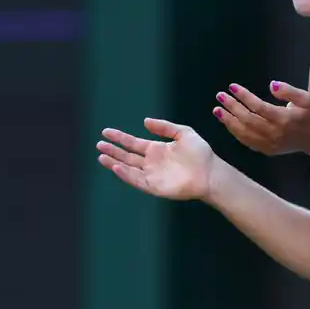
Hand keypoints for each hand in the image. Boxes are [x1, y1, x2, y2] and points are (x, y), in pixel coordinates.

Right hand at [97, 118, 214, 200]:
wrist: (210, 172)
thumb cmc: (200, 153)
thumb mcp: (183, 133)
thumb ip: (164, 127)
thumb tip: (144, 122)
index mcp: (156, 150)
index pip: (133, 143)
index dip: (119, 138)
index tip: (106, 132)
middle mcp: (151, 163)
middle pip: (127, 156)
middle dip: (113, 150)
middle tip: (99, 144)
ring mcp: (152, 175)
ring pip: (128, 169)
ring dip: (115, 163)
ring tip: (101, 156)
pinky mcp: (155, 187)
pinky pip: (137, 180)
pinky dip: (126, 175)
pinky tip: (117, 167)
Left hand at [214, 80, 309, 156]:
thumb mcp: (307, 99)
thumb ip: (289, 91)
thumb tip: (272, 85)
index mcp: (284, 119)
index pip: (258, 107)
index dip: (244, 97)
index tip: (232, 87)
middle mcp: (275, 133)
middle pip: (247, 120)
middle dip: (232, 107)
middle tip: (220, 96)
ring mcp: (270, 144)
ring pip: (244, 133)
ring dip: (229, 121)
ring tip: (217, 110)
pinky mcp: (267, 150)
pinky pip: (247, 141)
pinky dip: (235, 132)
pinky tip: (228, 122)